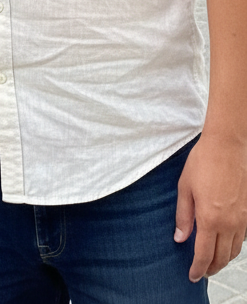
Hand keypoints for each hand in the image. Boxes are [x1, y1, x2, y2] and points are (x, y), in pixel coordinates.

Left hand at [175, 132, 246, 279]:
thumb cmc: (204, 161)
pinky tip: (225, 243)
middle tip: (202, 271)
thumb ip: (183, 216)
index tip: (193, 275)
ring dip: (224, 259)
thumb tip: (180, 238)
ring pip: (234, 250)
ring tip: (213, 260)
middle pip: (222, 258)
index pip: (205, 255)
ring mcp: (242, 218)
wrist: (227, 144)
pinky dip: (233, 246)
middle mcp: (229, 223)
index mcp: (210, 219)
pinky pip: (242, 238)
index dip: (198, 269)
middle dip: (211, 268)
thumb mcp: (185, 187)